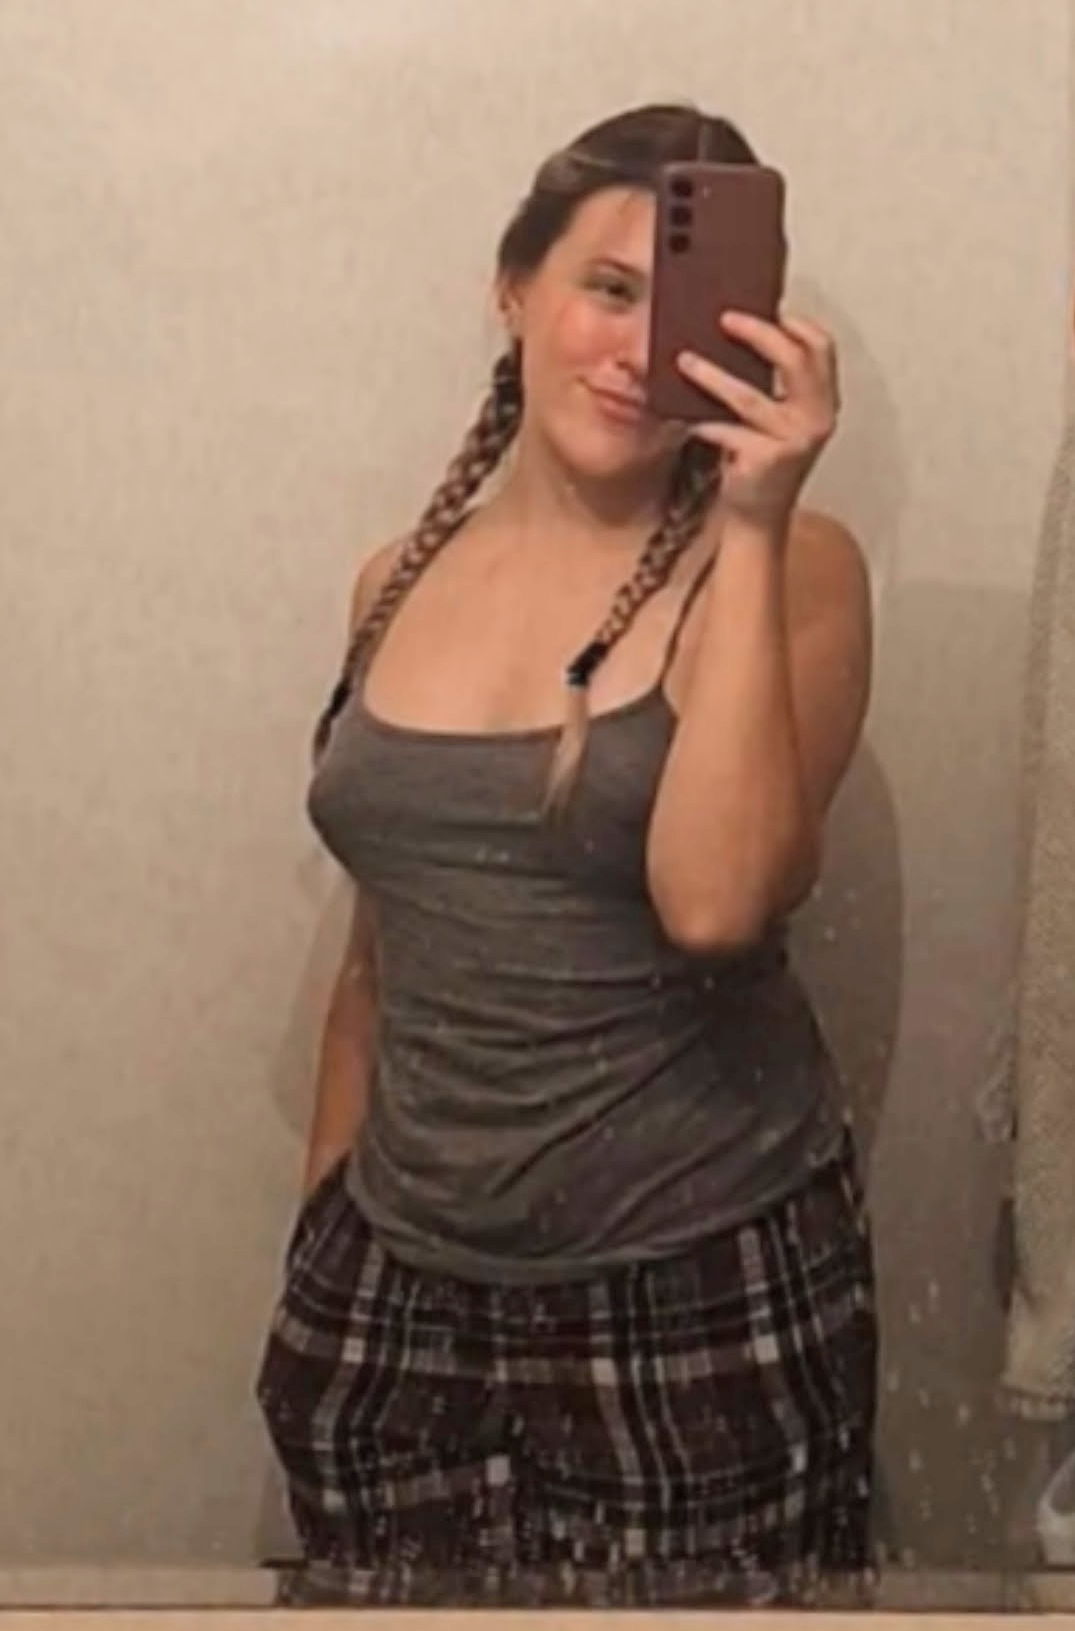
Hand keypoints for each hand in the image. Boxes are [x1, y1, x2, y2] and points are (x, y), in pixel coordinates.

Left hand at [676, 311, 839, 532]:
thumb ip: (771, 383)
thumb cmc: (761, 458)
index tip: (769, 308)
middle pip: (795, 360)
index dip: (796, 324)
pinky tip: (680, 414)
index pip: (822, 348)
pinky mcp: (767, 459)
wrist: (757, 516)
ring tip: (685, 361)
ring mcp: (794, 440)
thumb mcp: (774, 417)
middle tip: (724, 319)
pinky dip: (702, 421)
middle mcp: (817, 418)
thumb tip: (733, 332)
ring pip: (749, 396)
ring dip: (712, 375)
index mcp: (824, 401)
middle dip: (758, 334)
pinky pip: (727, 430)